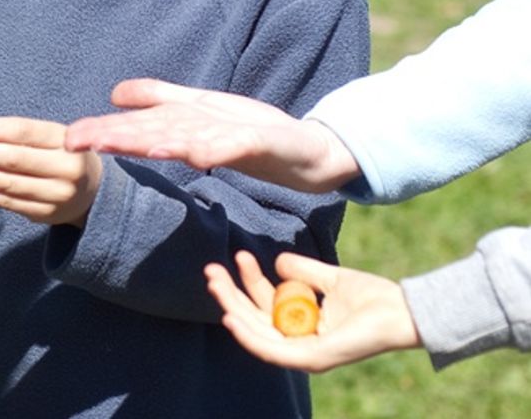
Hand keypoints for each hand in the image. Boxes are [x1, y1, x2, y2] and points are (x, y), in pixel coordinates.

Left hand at [0, 116, 101, 227]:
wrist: (93, 191)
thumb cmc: (63, 154)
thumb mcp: (54, 136)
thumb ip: (18, 132)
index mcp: (67, 142)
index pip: (23, 131)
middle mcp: (66, 169)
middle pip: (12, 159)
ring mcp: (57, 195)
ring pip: (6, 183)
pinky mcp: (45, 214)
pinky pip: (7, 201)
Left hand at [64, 78, 359, 192]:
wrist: (303, 147)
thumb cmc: (246, 130)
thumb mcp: (196, 116)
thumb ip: (157, 102)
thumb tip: (113, 95)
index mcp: (180, 121)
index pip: (134, 128)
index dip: (101, 132)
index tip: (66, 140)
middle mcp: (197, 123)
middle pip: (149, 129)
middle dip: (113, 134)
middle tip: (77, 141)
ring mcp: (226, 132)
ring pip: (184, 135)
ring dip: (155, 139)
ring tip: (125, 145)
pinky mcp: (256, 140)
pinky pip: (233, 146)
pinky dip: (215, 149)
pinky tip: (196, 156)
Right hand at [205, 250, 420, 372]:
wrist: (401, 310)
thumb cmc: (373, 298)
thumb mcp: (329, 278)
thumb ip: (303, 270)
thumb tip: (275, 260)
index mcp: (302, 327)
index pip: (265, 307)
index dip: (248, 282)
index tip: (239, 255)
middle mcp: (299, 343)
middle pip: (254, 320)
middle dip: (230, 294)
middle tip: (211, 270)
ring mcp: (304, 354)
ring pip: (256, 333)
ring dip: (231, 308)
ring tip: (215, 282)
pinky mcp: (312, 359)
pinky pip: (271, 350)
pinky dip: (247, 336)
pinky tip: (230, 317)